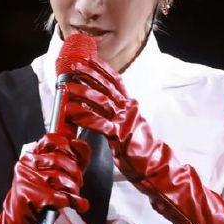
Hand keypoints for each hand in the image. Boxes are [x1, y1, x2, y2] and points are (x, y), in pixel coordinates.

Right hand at [0, 131, 92, 223]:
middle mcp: (27, 162)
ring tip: (76, 196)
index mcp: (33, 154)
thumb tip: (80, 144)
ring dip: (73, 190)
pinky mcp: (25, 193)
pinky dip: (70, 201)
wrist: (20, 222)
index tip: (76, 160)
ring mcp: (25, 177)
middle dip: (75, 173)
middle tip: (79, 183)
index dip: (68, 147)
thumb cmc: (41, 198)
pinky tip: (76, 205)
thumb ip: (74, 159)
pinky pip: (55, 195)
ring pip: (58, 178)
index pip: (51, 139)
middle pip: (58, 159)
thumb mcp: (60, 175)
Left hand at [58, 55, 159, 180]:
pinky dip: (83, 116)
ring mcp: (124, 121)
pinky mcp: (119, 135)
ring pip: (101, 101)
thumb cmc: (140, 149)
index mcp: (130, 105)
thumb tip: (104, 110)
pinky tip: (72, 111)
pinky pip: (98, 122)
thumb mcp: (130, 126)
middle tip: (75, 66)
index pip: (116, 81)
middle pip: (107, 86)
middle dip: (90, 74)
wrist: (154, 164)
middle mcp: (128, 109)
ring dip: (83, 92)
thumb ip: (119, 115)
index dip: (102, 68)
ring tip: (69, 87)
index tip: (90, 59)